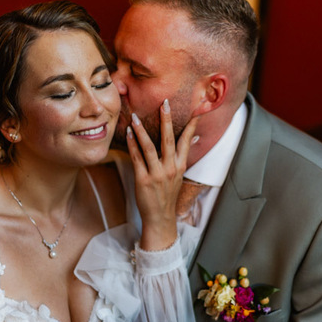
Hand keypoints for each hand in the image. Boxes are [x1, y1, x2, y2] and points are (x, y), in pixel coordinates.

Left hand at [126, 99, 198, 250]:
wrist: (160, 218)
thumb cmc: (167, 194)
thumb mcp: (179, 175)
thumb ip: (183, 155)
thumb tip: (193, 138)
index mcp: (180, 166)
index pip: (186, 141)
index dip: (190, 125)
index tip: (194, 110)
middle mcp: (171, 168)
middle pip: (169, 140)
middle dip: (166, 120)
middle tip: (164, 103)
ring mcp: (157, 174)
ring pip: (149, 147)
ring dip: (141, 130)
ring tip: (134, 116)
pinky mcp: (143, 180)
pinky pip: (136, 158)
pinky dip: (132, 144)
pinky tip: (128, 133)